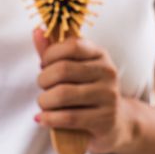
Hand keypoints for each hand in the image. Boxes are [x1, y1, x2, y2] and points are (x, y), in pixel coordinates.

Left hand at [32, 28, 137, 153]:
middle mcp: (107, 72)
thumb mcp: (73, 68)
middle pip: (63, 70)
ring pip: (63, 94)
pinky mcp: (105, 120)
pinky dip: (49, 118)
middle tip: (43, 87)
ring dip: (44, 100)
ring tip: (44, 103)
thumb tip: (37, 30)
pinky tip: (42, 118)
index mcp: (100, 54)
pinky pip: (68, 117)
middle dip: (43, 80)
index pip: (71, 45)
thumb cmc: (87, 91)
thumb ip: (53, 51)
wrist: (117, 123)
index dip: (50, 55)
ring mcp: (108, 96)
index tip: (43, 66)